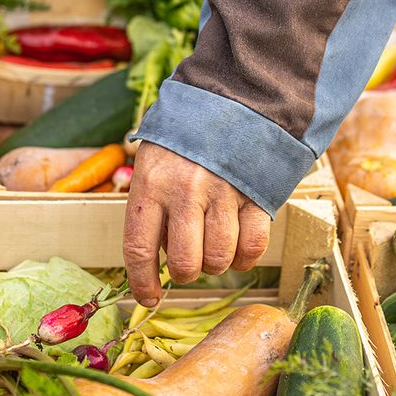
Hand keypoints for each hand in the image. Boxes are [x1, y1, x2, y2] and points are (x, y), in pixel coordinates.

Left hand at [123, 143, 270, 306]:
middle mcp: (185, 190)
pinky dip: (246, 259)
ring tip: (213, 246)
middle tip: (189, 262)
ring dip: (216, 264)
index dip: (142, 282)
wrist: (234, 98)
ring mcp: (223, 192)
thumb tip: (156, 258)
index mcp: (151, 183)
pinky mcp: (256, 194)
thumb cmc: (186, 138)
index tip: (148, 298)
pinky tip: (239, 250)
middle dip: (186, 273)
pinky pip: (252, 247)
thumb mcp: (154, 161)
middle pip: (185, 263)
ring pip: (219, 259)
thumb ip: (151, 205)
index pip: (139, 248)